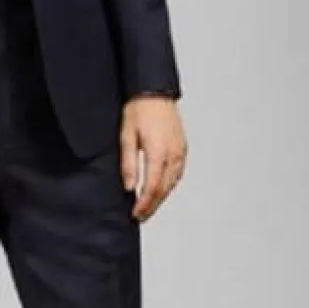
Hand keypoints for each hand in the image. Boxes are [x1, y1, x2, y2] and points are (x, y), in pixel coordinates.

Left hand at [120, 96, 186, 221]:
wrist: (154, 91)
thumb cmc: (138, 109)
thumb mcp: (126, 136)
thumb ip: (128, 163)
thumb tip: (129, 187)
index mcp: (158, 152)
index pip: (152, 187)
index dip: (144, 204)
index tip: (136, 214)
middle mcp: (173, 153)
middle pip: (165, 189)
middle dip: (153, 205)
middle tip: (141, 216)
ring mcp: (180, 150)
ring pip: (173, 182)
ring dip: (161, 196)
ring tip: (149, 206)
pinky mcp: (182, 147)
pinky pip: (177, 172)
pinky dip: (169, 184)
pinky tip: (160, 188)